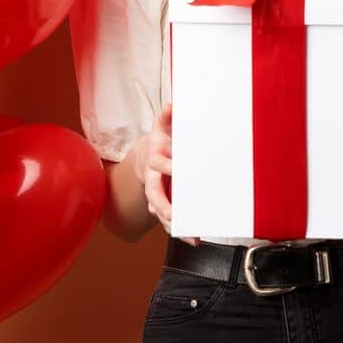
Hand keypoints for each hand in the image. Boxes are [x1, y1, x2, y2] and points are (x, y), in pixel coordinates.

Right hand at [143, 100, 197, 246]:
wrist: (149, 154)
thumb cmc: (163, 139)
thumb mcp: (163, 125)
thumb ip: (168, 116)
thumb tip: (172, 105)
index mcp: (155, 158)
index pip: (157, 164)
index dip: (166, 166)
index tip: (177, 169)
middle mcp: (153, 178)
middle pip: (155, 196)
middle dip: (165, 207)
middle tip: (176, 216)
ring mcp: (157, 192)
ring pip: (162, 211)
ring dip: (174, 224)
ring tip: (191, 236)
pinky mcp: (165, 201)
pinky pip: (170, 217)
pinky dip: (180, 229)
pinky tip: (193, 237)